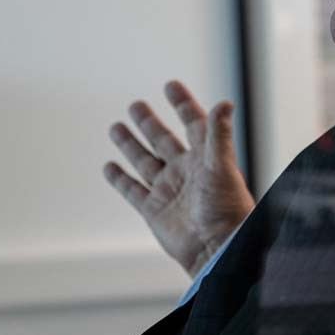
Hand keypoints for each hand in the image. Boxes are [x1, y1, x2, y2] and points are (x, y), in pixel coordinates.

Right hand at [104, 80, 254, 276]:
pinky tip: (109, 166)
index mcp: (205, 157)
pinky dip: (120, 178)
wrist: (215, 249)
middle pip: (163, 140)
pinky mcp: (154, 210)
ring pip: (144, 162)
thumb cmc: (226, 209)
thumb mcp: (221, 167)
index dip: (183, 104)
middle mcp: (185, 171)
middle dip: (149, 123)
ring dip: (130, 145)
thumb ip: (219, 135)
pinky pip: (133, 190)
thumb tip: (224, 102)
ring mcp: (168, 190)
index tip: (170, 85)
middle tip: (135, 104)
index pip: (193, 124)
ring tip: (115, 126)